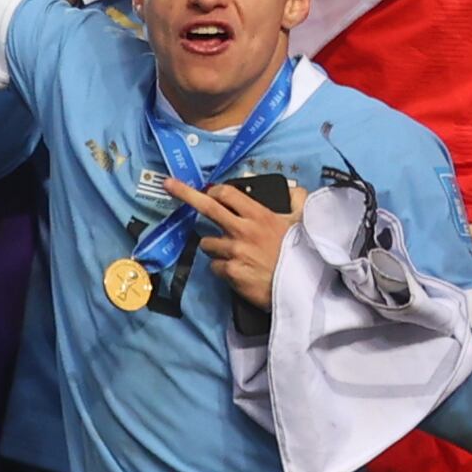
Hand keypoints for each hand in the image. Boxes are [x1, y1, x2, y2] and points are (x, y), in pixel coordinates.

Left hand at [170, 176, 293, 311]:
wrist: (301, 287)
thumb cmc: (301, 254)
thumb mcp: (303, 222)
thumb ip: (297, 201)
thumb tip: (291, 190)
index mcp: (259, 215)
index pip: (227, 193)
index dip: (214, 190)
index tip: (209, 191)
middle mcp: (242, 230)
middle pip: (206, 207)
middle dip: (184, 193)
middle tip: (168, 185)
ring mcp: (234, 251)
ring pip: (207, 243)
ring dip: (214, 247)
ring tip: (233, 254)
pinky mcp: (230, 272)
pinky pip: (215, 266)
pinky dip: (222, 268)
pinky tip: (237, 271)